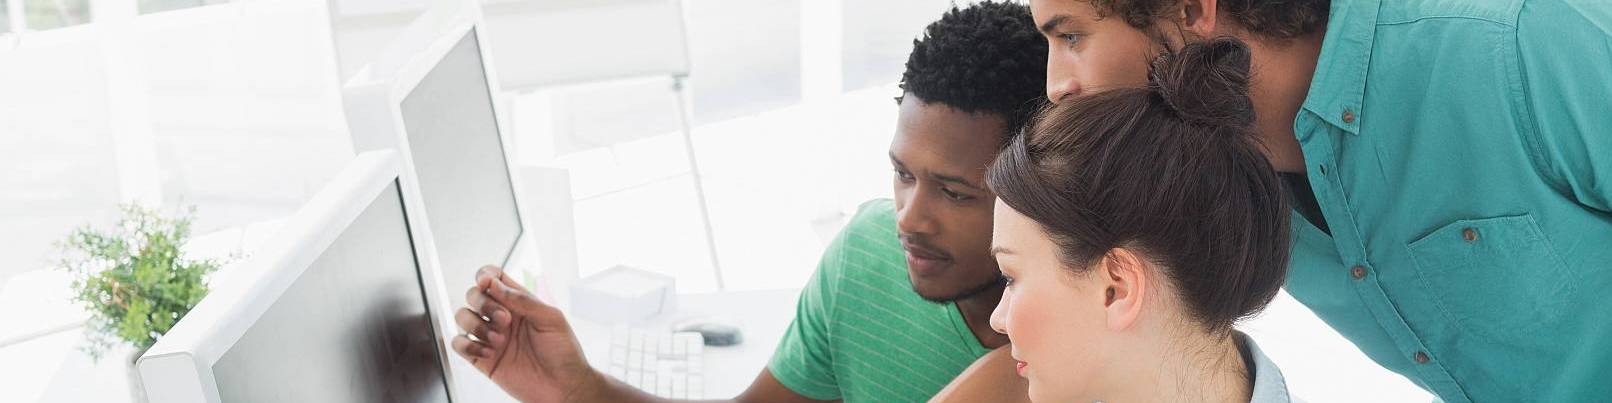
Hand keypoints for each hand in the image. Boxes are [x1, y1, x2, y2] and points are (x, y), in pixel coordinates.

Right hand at [452, 265, 606, 402]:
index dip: (485, 275)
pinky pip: (458, 344)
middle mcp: (501, 317)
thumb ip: (524, 300)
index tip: (487, 282)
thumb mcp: (551, 319)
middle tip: (505, 320)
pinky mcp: (482, 358)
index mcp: (519, 303)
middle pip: (473, 295)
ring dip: (476, 325)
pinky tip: (489, 353)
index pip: (493, 278)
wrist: (563, 387)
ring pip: (462, 316)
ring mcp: (490, 336)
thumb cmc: (564, 352)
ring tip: (498, 340)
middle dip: (484, 303)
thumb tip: (496, 284)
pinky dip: (468, 345)